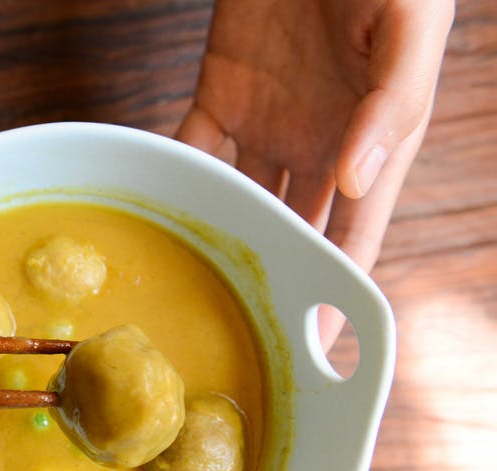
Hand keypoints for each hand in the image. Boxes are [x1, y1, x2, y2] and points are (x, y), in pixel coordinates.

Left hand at [176, 0, 453, 345]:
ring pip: (234, 195)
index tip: (311, 343)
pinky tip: (153, 207)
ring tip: (181, 282)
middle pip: (288, 227)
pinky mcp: (223, 92)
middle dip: (266, 275)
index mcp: (372, 145)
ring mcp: (267, 122)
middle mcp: (317, 145)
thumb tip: (355, 180)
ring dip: (212, 232)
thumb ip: (391, 108)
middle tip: (229, 327)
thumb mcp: (408, 36)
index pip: (353, 234)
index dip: (332, 288)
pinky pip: (193, 145)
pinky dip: (172, 173)